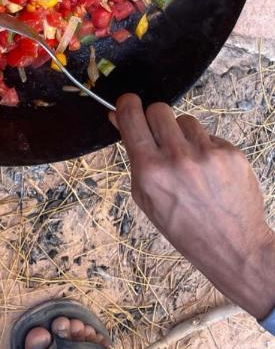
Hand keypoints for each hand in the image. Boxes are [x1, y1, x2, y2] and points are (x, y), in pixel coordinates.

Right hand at [111, 94, 274, 319]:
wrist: (233, 247)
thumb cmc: (183, 227)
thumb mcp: (145, 196)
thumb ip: (133, 156)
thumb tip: (117, 117)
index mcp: (150, 170)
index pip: (131, 116)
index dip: (127, 104)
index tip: (129, 103)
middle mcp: (178, 158)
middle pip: (159, 109)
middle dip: (156, 120)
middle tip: (161, 138)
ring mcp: (207, 154)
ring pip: (186, 120)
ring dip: (184, 135)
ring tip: (190, 162)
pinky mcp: (231, 154)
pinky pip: (210, 136)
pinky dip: (207, 148)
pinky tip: (210, 171)